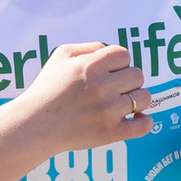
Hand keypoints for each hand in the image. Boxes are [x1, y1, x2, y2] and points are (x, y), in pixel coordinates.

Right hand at [22, 42, 152, 152]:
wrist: (35, 124)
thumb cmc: (47, 88)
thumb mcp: (60, 56)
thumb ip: (87, 47)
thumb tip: (107, 50)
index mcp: (91, 65)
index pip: (124, 55)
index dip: (119, 62)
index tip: (111, 71)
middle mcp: (102, 87)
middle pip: (137, 75)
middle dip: (128, 80)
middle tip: (115, 88)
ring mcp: (108, 111)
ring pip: (144, 98)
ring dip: (137, 99)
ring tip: (124, 103)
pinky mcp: (111, 133)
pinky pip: (143, 126)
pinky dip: (144, 122)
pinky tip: (136, 118)